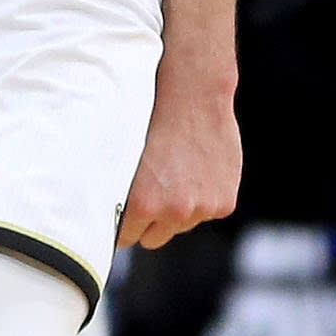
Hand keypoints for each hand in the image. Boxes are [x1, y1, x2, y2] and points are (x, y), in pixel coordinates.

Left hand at [120, 59, 240, 248]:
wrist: (195, 96)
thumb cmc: (152, 119)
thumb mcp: (126, 160)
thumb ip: (123, 195)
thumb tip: (112, 219)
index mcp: (143, 204)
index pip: (126, 238)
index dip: (124, 225)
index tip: (124, 216)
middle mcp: (174, 212)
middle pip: (154, 239)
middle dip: (151, 222)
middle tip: (152, 191)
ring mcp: (202, 209)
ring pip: (182, 225)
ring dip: (179, 208)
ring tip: (178, 172)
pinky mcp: (224, 203)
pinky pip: (207, 212)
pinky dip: (205, 197)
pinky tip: (199, 169)